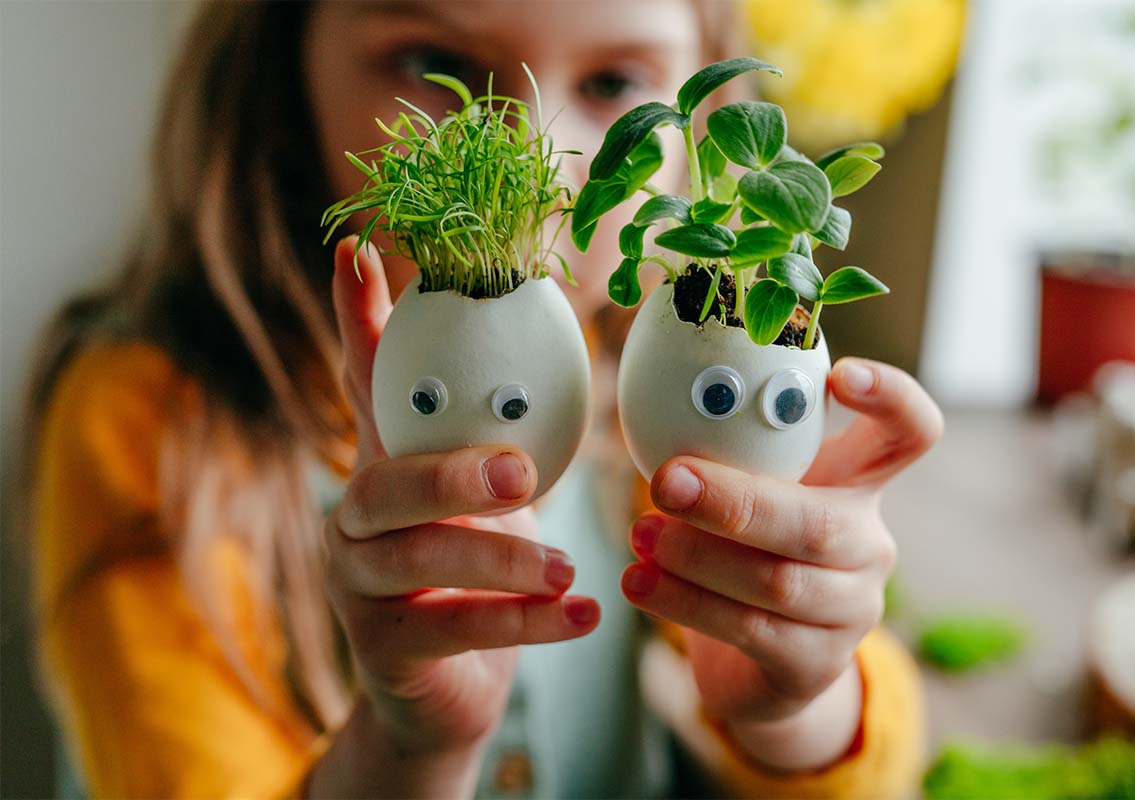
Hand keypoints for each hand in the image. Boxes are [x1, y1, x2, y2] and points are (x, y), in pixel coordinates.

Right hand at [314, 238, 599, 793]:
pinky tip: (583, 616)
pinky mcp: (384, 650)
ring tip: (568, 567)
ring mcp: (359, 587)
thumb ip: (488, 434)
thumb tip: (536, 344)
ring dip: (502, 557)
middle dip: (452, 471)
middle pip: (385, 482)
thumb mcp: (485, 497)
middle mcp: (356, 519)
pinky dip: (525, 623)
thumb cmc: (478, 577)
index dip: (354, 321)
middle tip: (522, 473)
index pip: (363, 383)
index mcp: (384, 465)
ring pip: (420, 559)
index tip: (355, 251)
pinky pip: (454, 630)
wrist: (449, 693)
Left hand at [620, 358, 941, 769]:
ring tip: (640, 535)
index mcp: (858, 485)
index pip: (909, 434)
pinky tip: (638, 583)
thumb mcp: (746, 493)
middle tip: (667, 480)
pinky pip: (750, 631)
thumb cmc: (744, 553)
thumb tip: (652, 405)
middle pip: (820, 523)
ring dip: (696, 556)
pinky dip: (685, 603)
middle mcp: (868, 545)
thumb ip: (724, 452)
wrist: (755, 666)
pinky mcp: (816, 665)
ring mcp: (851, 610)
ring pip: (777, 581)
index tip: (840, 373)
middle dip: (736, 501)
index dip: (891, 399)